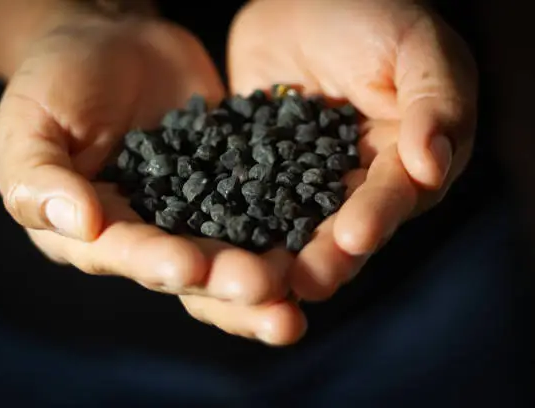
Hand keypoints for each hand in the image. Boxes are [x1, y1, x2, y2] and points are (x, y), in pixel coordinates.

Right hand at [0, 6, 303, 343]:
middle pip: (190, 271)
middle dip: (227, 286)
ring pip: (233, 251)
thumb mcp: (30, 126)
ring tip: (302, 286)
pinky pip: (263, 203)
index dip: (156, 263)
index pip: (126, 254)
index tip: (189, 268)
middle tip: (269, 296)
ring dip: (265, 273)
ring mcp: (195, 210)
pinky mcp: (232, 181)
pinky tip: (322, 235)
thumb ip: (40, 178)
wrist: (109, 40)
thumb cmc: (53, 81)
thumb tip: (79, 225)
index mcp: (94, 232)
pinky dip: (289, 221)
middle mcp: (149, 233)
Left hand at [228, 0, 477, 300]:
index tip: (355, 237)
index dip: (376, 216)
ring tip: (261, 282)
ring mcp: (300, 181)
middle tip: (306, 281)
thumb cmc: (371, 14)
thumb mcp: (415, 47)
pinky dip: (230, 222)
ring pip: (290, 224)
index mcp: (401, 161)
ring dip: (277, 254)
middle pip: (340, 227)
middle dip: (326, 256)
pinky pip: (243, 198)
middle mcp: (352, 182)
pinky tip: (214, 244)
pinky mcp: (256, 171)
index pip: (391, 196)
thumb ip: (435, 103)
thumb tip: (433, 167)